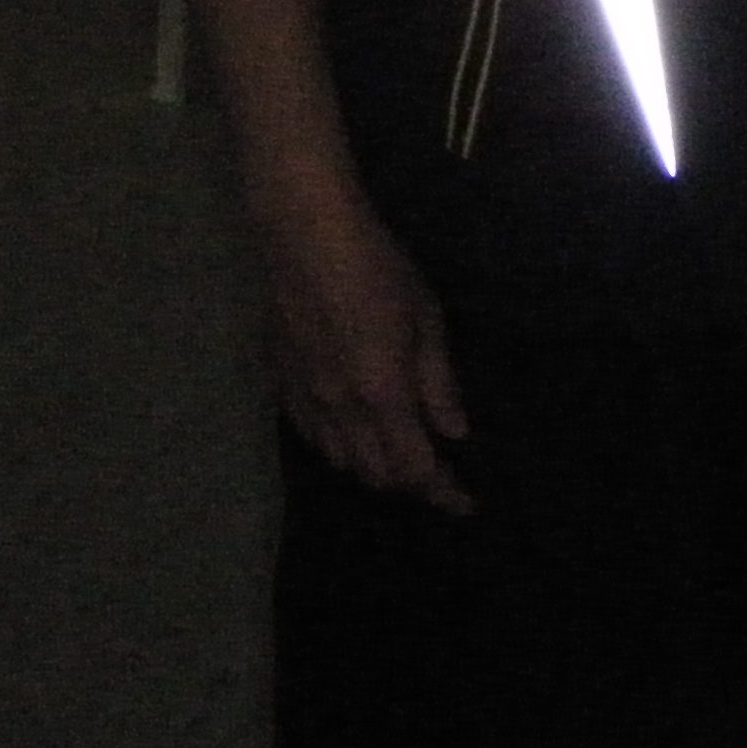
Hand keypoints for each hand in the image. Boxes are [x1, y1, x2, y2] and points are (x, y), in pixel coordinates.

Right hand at [258, 195, 472, 514]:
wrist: (305, 241)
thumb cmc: (379, 271)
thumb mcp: (427, 320)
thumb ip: (438, 383)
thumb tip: (455, 433)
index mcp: (382, 395)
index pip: (415, 467)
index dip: (443, 493)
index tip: (466, 506)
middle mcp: (340, 411)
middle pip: (376, 472)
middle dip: (411, 482)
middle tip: (440, 472)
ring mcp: (305, 401)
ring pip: (341, 460)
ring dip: (373, 466)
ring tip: (400, 454)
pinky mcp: (281, 387)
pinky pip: (312, 438)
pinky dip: (339, 447)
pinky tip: (353, 434)